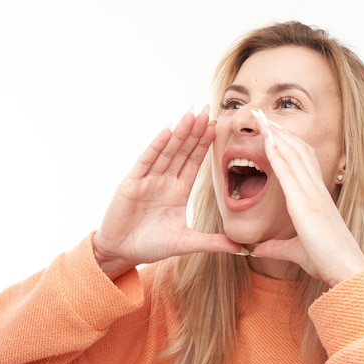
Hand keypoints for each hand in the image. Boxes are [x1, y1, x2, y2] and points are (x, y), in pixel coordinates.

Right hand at [93, 107, 245, 279]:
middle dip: (195, 131)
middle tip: (207, 110)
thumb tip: (243, 248)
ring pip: (167, 151)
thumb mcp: (187, 243)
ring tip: (191, 114)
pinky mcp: (131, 183)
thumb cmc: (151, 246)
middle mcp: (164, 181)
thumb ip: (214, 242)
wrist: (121, 253)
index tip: (216, 126)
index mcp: (178, 191)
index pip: (194, 162)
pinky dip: (156, 145)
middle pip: (183, 151)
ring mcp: (148, 179)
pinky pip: (146, 160)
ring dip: (179, 133)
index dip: (204, 144)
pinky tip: (167, 130)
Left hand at [251, 120, 363, 286]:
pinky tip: (267, 140)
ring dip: (276, 134)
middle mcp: (316, 190)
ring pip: (293, 154)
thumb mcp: (296, 251)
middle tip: (263, 114)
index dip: (287, 143)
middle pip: (297, 150)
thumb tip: (258, 249)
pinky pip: (289, 172)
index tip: (272, 130)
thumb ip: (276, 248)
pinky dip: (277, 153)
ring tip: (262, 117)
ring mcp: (312, 194)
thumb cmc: (327, 261)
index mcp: (317, 198)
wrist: (346, 270)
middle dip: (279, 131)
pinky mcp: (305, 204)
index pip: (302, 162)